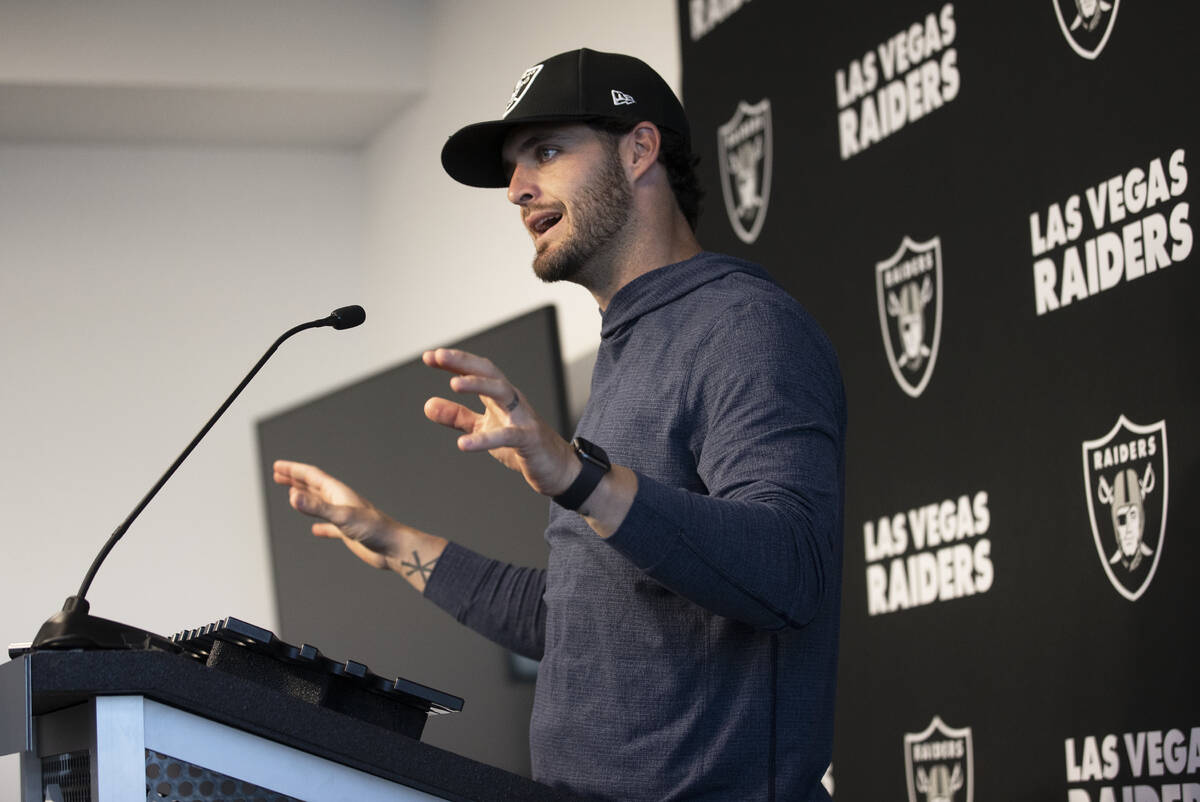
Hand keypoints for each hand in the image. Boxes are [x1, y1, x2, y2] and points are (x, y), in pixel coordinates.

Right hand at [272, 460, 403, 570]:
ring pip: (320, 504)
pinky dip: (320, 526)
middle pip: (314, 486)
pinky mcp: (348, 533)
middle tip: (278, 474)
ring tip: (291, 495)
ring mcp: (344, 517)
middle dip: (295, 479)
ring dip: (305, 498)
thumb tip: (292, 496)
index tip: (277, 466)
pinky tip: (315, 530)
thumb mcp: (341, 516)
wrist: (394, 548)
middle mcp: (340, 501)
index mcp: (338, 492)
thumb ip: (317, 507)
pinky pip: (330, 526)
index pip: (311, 476)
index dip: (293, 470)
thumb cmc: (374, 529)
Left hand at [422, 348, 579, 496]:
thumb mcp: (484, 427)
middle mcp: (512, 401)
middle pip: (489, 373)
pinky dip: (485, 440)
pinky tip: (463, 444)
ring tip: (454, 385)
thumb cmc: (522, 444)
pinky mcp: (528, 440)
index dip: (454, 362)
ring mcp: (522, 418)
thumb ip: (457, 416)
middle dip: (464, 362)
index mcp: (500, 397)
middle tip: (438, 356)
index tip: (429, 356)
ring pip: (502, 392)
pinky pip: (507, 436)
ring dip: (478, 385)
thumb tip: (428, 405)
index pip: (477, 371)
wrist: (556, 468)